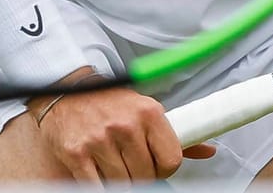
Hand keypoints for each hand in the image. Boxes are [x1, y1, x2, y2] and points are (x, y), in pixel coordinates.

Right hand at [32, 73, 215, 183]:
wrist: (64, 90)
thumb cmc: (108, 101)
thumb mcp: (144, 109)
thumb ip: (175, 133)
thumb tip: (208, 150)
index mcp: (148, 112)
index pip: (171, 160)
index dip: (164, 169)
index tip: (155, 166)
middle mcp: (125, 125)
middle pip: (147, 176)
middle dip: (140, 175)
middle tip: (130, 164)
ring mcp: (99, 140)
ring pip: (123, 184)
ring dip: (120, 180)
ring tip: (113, 164)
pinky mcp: (76, 153)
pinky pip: (97, 187)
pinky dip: (99, 186)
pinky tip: (98, 172)